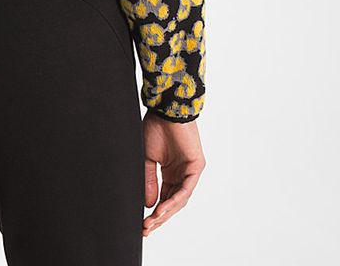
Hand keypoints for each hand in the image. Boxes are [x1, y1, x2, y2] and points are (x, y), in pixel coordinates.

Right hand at [141, 111, 205, 236]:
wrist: (164, 110)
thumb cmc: (155, 128)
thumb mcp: (147, 158)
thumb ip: (149, 181)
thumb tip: (148, 204)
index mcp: (169, 172)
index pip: (163, 198)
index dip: (154, 212)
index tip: (143, 224)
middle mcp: (180, 173)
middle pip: (172, 202)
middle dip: (159, 217)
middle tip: (146, 228)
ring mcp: (189, 171)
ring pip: (179, 199)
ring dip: (166, 211)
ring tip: (153, 220)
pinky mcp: (196, 166)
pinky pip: (186, 188)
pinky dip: (175, 199)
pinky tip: (163, 208)